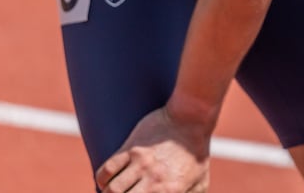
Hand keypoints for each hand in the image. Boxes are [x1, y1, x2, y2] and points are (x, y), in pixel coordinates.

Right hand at [95, 106, 210, 192]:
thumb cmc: (197, 151)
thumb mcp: (201, 180)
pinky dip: (102, 179)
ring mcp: (141, 164)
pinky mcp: (131, 148)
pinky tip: (106, 182)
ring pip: (113, 190)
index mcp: (171, 191)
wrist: (191, 119)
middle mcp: (154, 181)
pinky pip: (108, 169)